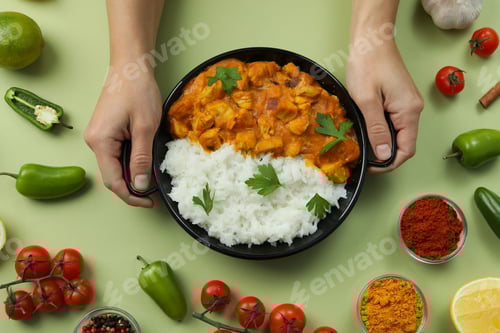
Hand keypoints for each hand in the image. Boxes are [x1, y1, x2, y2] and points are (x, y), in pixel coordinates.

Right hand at [84, 69, 161, 206]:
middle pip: (112, 176)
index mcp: (100, 142)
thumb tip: (140, 186)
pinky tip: (145, 164)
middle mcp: (94, 142)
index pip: (113, 181)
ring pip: (115, 166)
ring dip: (133, 175)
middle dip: (133, 188)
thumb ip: (142, 159)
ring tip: (153, 179)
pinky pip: (117, 155)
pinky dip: (131, 163)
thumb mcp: (145, 128)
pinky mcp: (106, 132)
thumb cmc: (138, 92)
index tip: (150, 202)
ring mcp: (99, 137)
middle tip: (155, 194)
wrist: (131, 67)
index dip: (132, 196)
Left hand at [346, 40, 423, 170]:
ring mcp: (407, 104)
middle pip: (403, 143)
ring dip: (381, 142)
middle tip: (361, 156)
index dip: (389, 163)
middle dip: (384, 154)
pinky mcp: (399, 99)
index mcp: (409, 111)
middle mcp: (413, 109)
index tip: (370, 167)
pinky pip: (393, 122)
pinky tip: (365, 129)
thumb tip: (384, 155)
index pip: (406, 149)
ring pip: (397, 133)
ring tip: (360, 144)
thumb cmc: (368, 65)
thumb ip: (376, 129)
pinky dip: (380, 130)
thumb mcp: (366, 101)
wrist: (371, 40)